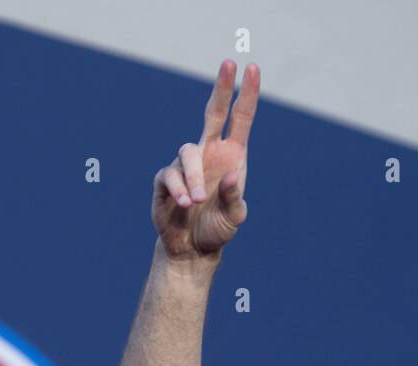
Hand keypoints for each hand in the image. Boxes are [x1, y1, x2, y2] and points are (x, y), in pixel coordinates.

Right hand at [152, 59, 259, 258]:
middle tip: (229, 63)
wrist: (191, 250)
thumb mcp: (234, 218)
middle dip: (222, 88)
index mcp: (231, 157)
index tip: (251, 68)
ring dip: (194, 177)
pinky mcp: (165, 180)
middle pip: (214, 113)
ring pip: (187, 153)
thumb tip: (231, 175)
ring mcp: (186, 165)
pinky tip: (185, 205)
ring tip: (198, 202)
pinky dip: (179, 190)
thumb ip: (234, 198)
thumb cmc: (217, 230)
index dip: (247, 94)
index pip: (240, 119)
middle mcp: (209, 154)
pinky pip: (170, 176)